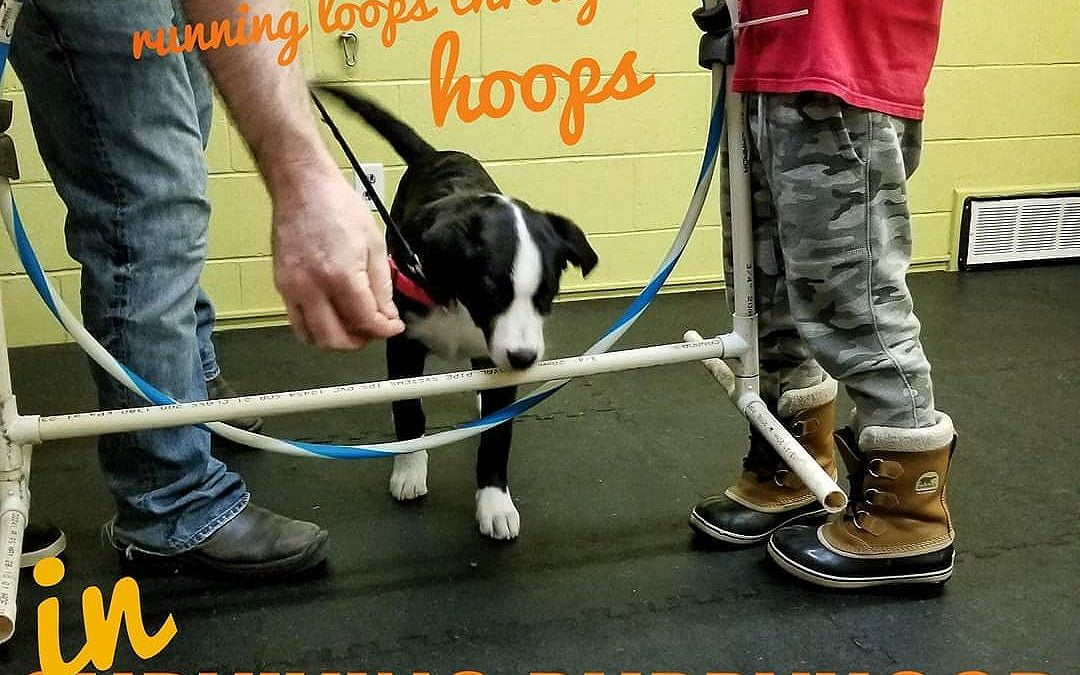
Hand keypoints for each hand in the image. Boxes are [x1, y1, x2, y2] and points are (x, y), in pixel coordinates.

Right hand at [271, 170, 404, 348]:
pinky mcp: (281, 284)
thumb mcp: (374, 243)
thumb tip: (387, 313)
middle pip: (336, 339)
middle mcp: (312, 287)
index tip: (393, 326)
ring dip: (336, 339)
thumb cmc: (338, 206)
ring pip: (312, 337)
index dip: (385, 329)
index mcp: (341, 276)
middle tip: (374, 329)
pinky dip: (315, 328)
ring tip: (353, 325)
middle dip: (360, 340)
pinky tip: (331, 315)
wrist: (302, 186)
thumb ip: (382, 285)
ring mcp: (292, 288)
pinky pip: (296, 321)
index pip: (365, 321)